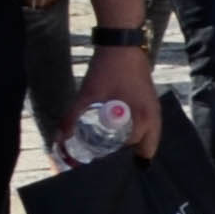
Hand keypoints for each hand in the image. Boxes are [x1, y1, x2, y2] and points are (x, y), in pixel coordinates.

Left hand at [74, 41, 162, 163]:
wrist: (122, 45)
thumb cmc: (108, 71)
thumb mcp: (87, 95)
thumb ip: (72, 119)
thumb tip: (59, 140)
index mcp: (144, 120)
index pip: (135, 154)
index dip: (118, 163)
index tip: (100, 168)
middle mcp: (154, 120)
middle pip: (145, 152)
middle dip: (127, 160)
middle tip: (105, 162)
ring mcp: (155, 113)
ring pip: (147, 142)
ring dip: (131, 149)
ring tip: (109, 153)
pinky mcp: (150, 107)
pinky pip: (146, 131)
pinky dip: (134, 138)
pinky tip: (117, 137)